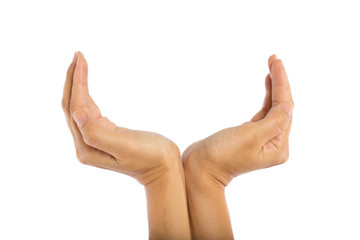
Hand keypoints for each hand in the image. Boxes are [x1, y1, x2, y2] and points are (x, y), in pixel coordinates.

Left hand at [62, 52, 180, 184]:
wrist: (163, 168)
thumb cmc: (149, 157)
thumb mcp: (124, 146)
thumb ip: (96, 133)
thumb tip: (76, 114)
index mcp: (87, 147)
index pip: (76, 108)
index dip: (77, 82)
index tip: (81, 58)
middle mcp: (86, 144)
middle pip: (73, 105)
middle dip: (74, 79)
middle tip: (78, 54)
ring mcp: (94, 139)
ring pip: (81, 106)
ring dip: (79, 84)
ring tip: (80, 62)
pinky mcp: (105, 133)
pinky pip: (90, 111)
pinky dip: (87, 94)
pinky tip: (85, 84)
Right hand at [183, 55, 293, 186]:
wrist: (200, 168)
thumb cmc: (222, 155)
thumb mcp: (250, 137)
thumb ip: (273, 121)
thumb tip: (288, 106)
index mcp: (278, 146)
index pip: (284, 109)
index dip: (281, 83)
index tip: (276, 62)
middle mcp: (274, 144)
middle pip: (281, 107)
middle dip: (279, 82)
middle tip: (274, 58)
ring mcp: (262, 139)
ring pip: (273, 108)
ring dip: (274, 87)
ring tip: (272, 66)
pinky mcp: (250, 135)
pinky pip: (264, 113)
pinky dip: (267, 98)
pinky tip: (268, 84)